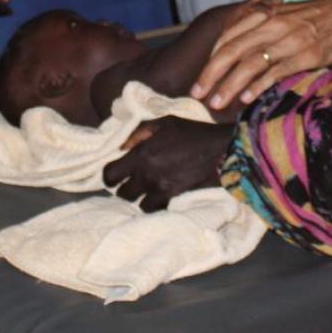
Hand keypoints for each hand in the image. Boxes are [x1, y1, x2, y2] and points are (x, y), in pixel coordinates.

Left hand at [102, 116, 235, 211]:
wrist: (221, 150)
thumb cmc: (193, 133)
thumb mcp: (164, 123)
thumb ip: (139, 132)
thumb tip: (120, 147)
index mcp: (141, 153)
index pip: (110, 175)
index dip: (110, 176)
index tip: (117, 174)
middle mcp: (147, 174)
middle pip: (122, 194)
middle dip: (126, 187)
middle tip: (134, 181)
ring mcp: (160, 189)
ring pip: (138, 204)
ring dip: (141, 198)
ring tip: (148, 189)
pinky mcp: (173, 199)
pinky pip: (155, 209)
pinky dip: (156, 204)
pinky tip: (161, 195)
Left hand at [192, 0, 331, 111]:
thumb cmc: (317, 16)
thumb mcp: (285, 15)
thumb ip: (263, 29)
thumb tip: (242, 53)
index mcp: (264, 15)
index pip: (228, 36)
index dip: (211, 58)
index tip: (202, 77)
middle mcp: (271, 25)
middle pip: (231, 50)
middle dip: (210, 73)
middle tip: (197, 93)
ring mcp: (288, 40)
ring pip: (249, 63)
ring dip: (229, 84)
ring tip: (216, 102)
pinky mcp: (305, 54)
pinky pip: (275, 71)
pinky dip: (258, 85)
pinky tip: (246, 98)